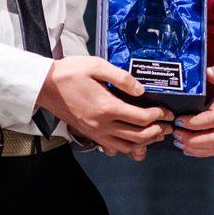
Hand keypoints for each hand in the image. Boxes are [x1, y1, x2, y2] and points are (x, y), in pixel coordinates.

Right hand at [37, 56, 172, 160]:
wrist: (44, 86)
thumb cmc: (70, 73)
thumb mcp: (97, 66)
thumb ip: (122, 78)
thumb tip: (141, 90)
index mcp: (107, 107)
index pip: (141, 118)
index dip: (158, 116)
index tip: (167, 112)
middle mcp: (102, 124)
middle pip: (138, 136)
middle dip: (157, 132)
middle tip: (168, 126)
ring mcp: (95, 132)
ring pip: (126, 146)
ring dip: (145, 143)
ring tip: (157, 135)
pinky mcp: (89, 134)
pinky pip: (112, 148)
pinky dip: (126, 148)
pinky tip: (134, 143)